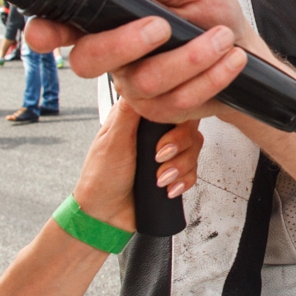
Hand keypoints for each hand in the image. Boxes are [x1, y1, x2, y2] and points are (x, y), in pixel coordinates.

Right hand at [25, 0, 268, 124]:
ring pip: (147, 81)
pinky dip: (212, 74)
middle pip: (90, 61)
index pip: (63, 28)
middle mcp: (112, 58)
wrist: (244, 49)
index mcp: (107, 21)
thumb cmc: (209, 12)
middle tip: (162, 26)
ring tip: (222, 37)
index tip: (42, 33)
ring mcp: (134, 88)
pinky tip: (230, 59)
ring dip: (192, 56)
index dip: (46, 32)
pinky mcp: (160, 110)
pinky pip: (179, 98)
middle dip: (126, 43)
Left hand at [70, 104, 203, 232]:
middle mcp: (154, 132)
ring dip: (180, 167)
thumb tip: (140, 81)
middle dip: (179, 147)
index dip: (175, 117)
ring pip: (194, 149)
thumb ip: (129, 112)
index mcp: (138, 117)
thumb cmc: (100, 177)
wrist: (104, 214)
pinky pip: (194, 171)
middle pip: (188, 126)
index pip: (170, 103)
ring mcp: (165, 152)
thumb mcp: (112, 140)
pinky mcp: (173, 171)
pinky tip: (169, 188)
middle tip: (159, 158)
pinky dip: (184, 181)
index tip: (163, 136)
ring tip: (160, 179)